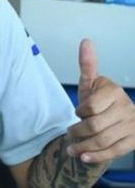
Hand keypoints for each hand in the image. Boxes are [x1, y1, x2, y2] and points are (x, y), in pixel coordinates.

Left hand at [67, 38, 134, 163]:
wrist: (113, 119)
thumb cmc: (98, 101)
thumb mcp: (90, 84)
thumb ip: (87, 65)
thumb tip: (86, 40)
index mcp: (114, 91)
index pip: (91, 107)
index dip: (80, 112)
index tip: (78, 112)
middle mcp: (127, 108)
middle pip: (95, 126)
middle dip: (78, 132)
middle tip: (69, 134)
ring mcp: (132, 125)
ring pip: (104, 140)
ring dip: (83, 147)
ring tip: (71, 149)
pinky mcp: (134, 141)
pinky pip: (114, 152)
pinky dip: (96, 156)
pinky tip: (83, 157)